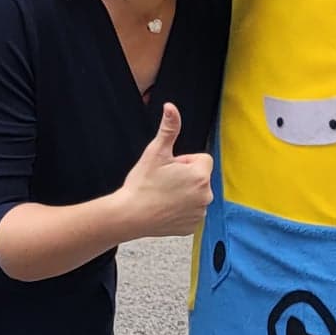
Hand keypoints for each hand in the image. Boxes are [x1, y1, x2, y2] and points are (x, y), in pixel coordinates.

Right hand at [118, 102, 213, 238]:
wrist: (129, 215)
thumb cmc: (142, 184)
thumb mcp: (156, 152)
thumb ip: (169, 128)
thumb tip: (171, 107)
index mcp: (200, 175)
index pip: (202, 159)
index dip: (184, 161)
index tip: (168, 168)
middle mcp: (206, 196)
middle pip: (200, 177)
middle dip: (185, 176)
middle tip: (163, 182)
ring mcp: (200, 213)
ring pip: (195, 194)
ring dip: (184, 193)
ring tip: (162, 195)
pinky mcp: (192, 227)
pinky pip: (191, 212)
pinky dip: (181, 210)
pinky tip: (164, 208)